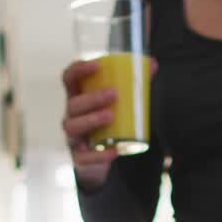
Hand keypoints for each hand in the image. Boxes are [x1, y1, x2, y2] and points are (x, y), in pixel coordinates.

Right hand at [60, 58, 158, 190]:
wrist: (101, 156)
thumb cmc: (108, 122)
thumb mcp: (117, 103)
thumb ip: (133, 84)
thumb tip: (153, 64)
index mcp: (78, 97)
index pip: (69, 78)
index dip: (78, 69)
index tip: (97, 65)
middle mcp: (71, 115)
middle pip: (73, 104)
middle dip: (92, 98)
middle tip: (114, 94)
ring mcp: (73, 137)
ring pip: (72, 127)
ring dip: (91, 120)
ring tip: (110, 116)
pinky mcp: (79, 157)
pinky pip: (84, 157)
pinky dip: (99, 155)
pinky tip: (114, 150)